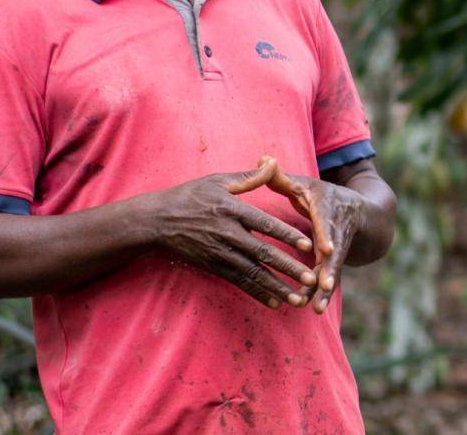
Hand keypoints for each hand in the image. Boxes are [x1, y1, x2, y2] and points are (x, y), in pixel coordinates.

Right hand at [150, 156, 317, 307]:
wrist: (154, 222)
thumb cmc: (189, 197)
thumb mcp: (217, 181)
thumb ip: (249, 177)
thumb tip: (273, 162)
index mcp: (232, 211)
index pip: (265, 224)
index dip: (286, 235)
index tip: (307, 244)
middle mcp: (227, 234)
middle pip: (262, 253)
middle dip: (288, 268)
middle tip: (311, 279)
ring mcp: (220, 253)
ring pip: (253, 273)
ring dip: (276, 287)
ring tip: (298, 298)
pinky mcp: (213, 266)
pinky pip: (239, 282)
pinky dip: (257, 293)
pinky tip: (275, 303)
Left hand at [267, 170, 366, 312]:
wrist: (362, 211)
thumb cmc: (323, 196)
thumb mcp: (305, 183)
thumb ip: (281, 177)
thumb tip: (262, 160)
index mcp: (327, 206)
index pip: (326, 220)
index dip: (326, 234)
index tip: (326, 248)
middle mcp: (335, 228)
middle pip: (334, 250)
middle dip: (330, 268)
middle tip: (324, 284)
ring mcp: (338, 246)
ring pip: (333, 267)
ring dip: (326, 286)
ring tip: (317, 306)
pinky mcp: (336, 260)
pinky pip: (330, 277)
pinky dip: (324, 293)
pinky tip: (316, 309)